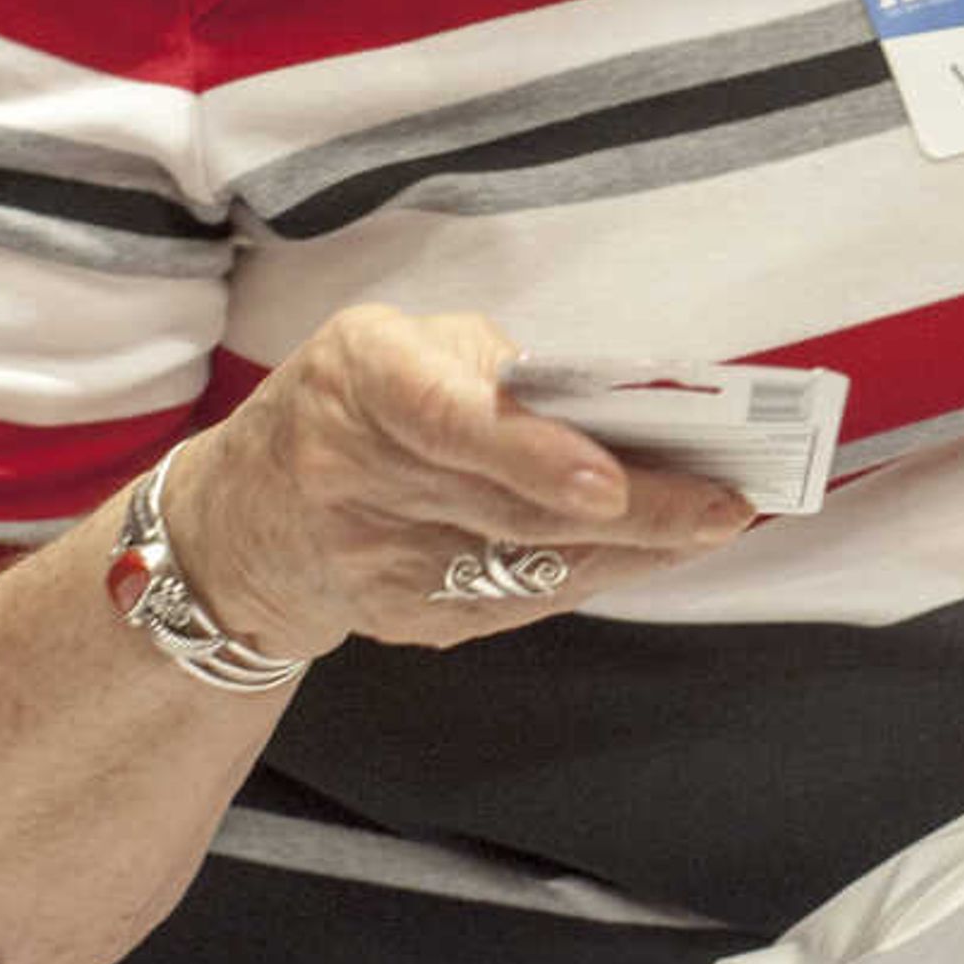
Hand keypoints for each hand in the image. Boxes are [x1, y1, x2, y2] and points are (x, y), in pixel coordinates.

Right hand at [167, 306, 754, 660]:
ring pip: (529, 566)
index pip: (449, 422)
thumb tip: (603, 405)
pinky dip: (597, 573)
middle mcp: (358, 477)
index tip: (610, 481)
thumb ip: (488, 365)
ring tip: (714, 520)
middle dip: (633, 511)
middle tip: (725, 504)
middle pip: (510, 509)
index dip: (533, 455)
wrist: (239, 524)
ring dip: (635, 548)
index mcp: (359, 381)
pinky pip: (520, 602)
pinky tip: (656, 550)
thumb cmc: (345, 402)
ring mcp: (380, 564)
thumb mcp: (393, 343)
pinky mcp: (406, 619)